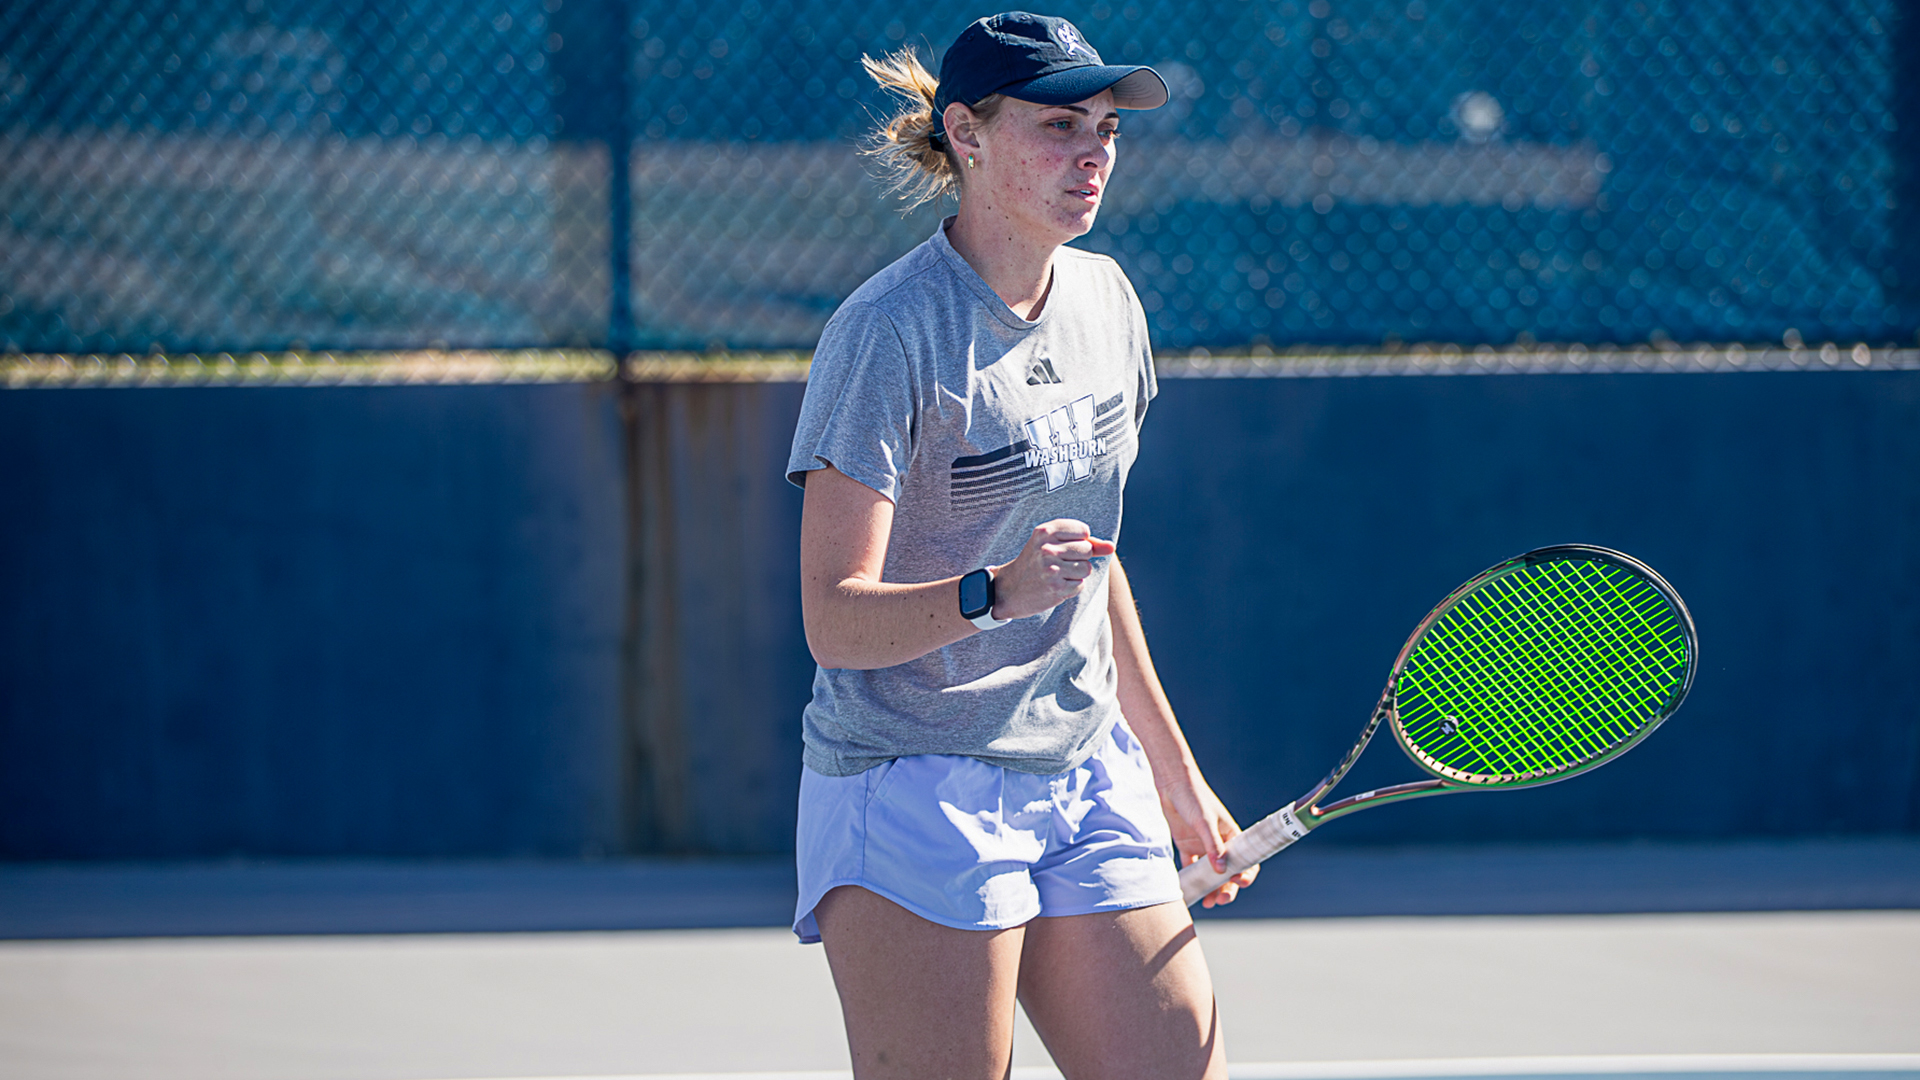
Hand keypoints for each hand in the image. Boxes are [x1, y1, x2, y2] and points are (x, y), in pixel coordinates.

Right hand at [989, 519, 1115, 620]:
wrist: (1010, 589)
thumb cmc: (1036, 562)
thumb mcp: (1054, 544)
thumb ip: (1086, 542)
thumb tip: (1112, 547)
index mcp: (1045, 531)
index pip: (1084, 531)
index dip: (1079, 541)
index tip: (1062, 547)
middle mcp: (1047, 548)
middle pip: (1087, 550)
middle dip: (1079, 558)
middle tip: (1058, 563)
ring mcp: (1051, 568)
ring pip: (1086, 568)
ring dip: (1076, 574)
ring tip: (1057, 574)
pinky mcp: (1056, 588)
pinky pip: (1080, 585)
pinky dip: (1071, 587)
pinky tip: (1055, 586)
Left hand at [1159, 767, 1258, 907]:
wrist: (1171, 783)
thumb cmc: (1193, 797)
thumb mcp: (1205, 822)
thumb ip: (1213, 846)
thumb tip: (1222, 872)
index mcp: (1232, 835)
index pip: (1246, 859)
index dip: (1246, 873)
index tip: (1239, 883)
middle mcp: (1220, 843)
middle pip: (1228, 871)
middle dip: (1228, 888)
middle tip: (1222, 900)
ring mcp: (1203, 846)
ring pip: (1211, 873)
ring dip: (1211, 888)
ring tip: (1207, 902)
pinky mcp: (1187, 846)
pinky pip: (1191, 868)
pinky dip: (1192, 880)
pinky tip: (1190, 891)